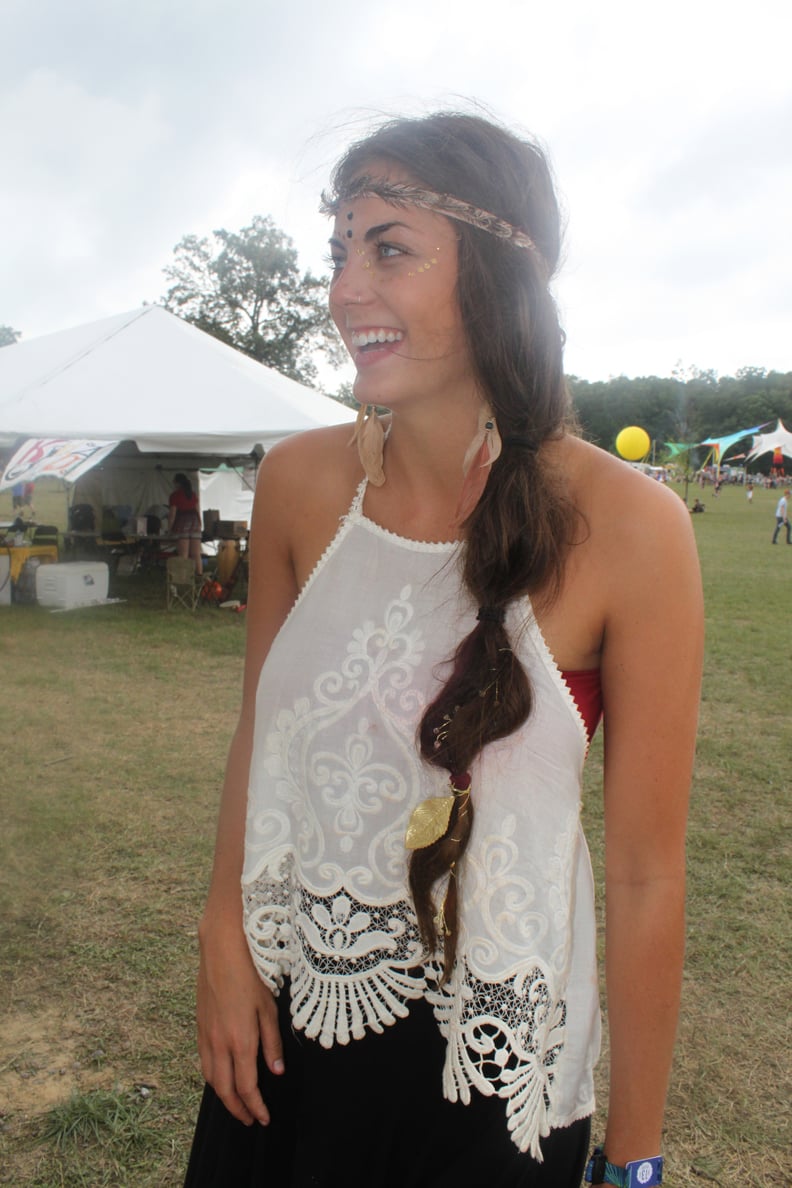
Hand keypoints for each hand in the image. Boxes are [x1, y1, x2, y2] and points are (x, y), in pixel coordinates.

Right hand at [196, 915, 283, 1125]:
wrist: (222, 952)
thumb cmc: (250, 976)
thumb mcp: (269, 1008)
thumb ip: (272, 1043)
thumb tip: (276, 1071)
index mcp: (240, 1041)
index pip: (247, 1087)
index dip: (255, 1107)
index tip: (264, 1118)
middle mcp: (220, 1044)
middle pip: (225, 1090)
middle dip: (238, 1110)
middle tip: (250, 1120)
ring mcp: (206, 1037)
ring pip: (211, 1079)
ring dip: (224, 1097)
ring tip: (237, 1105)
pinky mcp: (199, 1028)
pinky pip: (204, 1063)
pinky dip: (213, 1078)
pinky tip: (222, 1078)